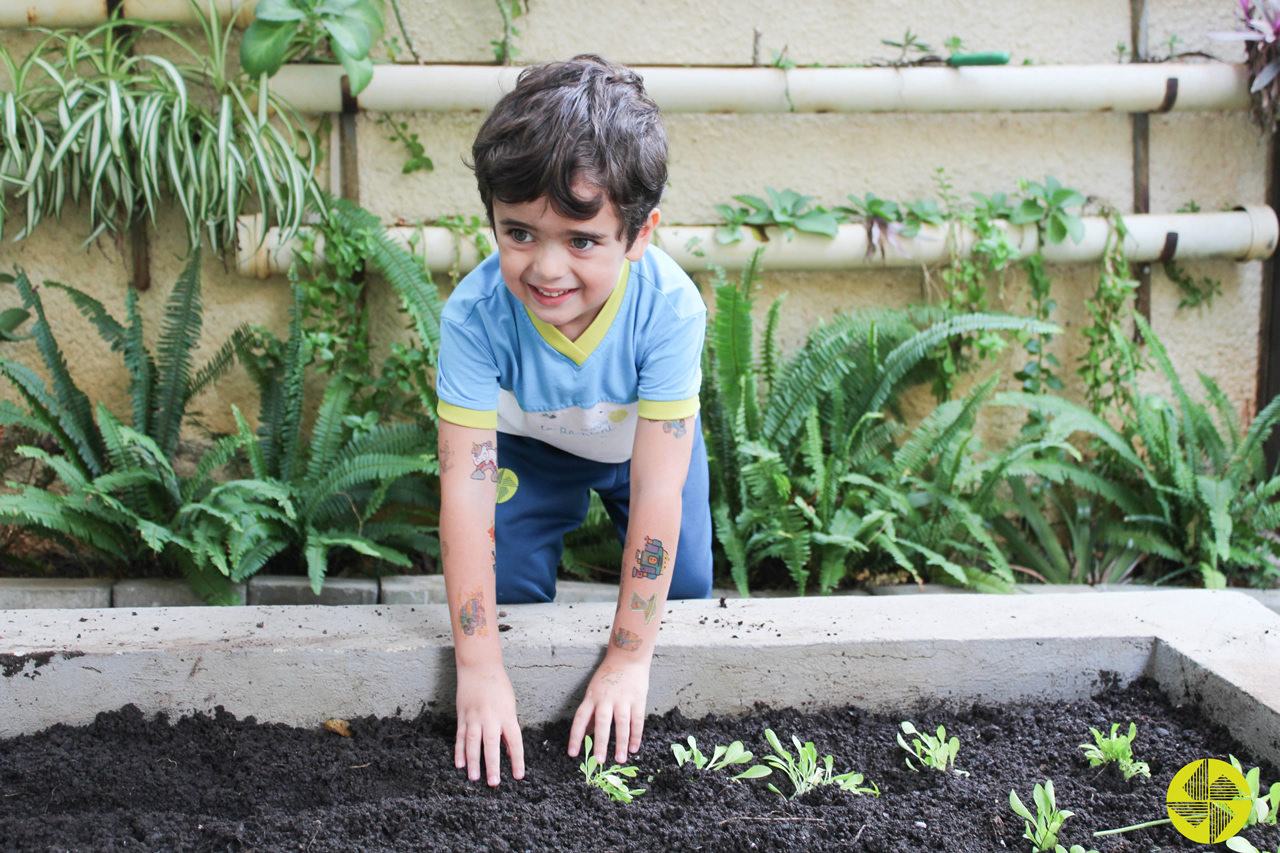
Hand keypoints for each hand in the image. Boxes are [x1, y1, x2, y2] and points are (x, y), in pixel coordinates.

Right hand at [455, 661, 524, 785]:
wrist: (479, 667)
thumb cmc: (498, 686)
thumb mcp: (509, 705)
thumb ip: (508, 728)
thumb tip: (507, 750)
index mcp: (506, 715)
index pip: (514, 741)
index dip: (517, 759)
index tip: (518, 776)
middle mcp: (490, 717)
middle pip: (492, 744)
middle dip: (493, 764)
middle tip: (494, 783)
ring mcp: (474, 717)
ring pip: (473, 743)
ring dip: (473, 762)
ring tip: (474, 778)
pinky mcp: (462, 715)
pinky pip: (460, 736)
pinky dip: (459, 751)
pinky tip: (459, 764)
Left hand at [568, 656, 650, 764]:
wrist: (628, 656)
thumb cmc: (609, 675)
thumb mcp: (594, 691)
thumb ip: (591, 713)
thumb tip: (586, 734)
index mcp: (592, 697)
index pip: (581, 718)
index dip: (576, 736)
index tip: (573, 753)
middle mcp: (606, 699)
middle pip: (602, 723)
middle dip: (600, 743)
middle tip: (599, 761)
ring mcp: (623, 699)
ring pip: (621, 723)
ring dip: (620, 743)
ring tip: (619, 759)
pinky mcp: (637, 699)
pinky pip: (637, 720)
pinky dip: (636, 735)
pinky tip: (633, 748)